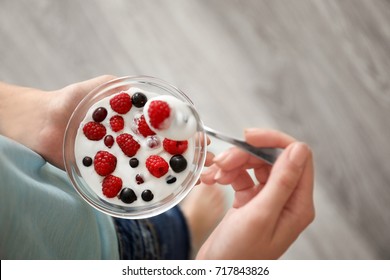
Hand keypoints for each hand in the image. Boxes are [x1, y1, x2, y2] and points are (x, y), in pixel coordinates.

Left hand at [0, 76, 214, 169]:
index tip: (201, 138)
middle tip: (204, 164)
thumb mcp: (103, 87)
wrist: (44, 122)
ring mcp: (118, 160)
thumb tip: (148, 96)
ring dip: (171, 177)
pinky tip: (158, 191)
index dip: (185, 136)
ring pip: (148, 170)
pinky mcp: (104, 174)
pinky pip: (124, 184)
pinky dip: (141, 189)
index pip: (165, 132)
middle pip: (162, 154)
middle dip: (185, 160)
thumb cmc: (72, 100)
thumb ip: (123, 89)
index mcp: (132, 126)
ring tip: (191, 180)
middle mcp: (129, 144)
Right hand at [197, 128, 313, 258]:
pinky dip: (226, 174)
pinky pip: (241, 177)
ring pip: (254, 166)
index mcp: (297, 205)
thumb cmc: (239, 254)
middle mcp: (286, 200)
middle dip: (245, 155)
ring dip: (232, 165)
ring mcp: (267, 200)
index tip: (249, 137)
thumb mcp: (260, 216)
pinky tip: (212, 180)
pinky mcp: (250, 201)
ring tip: (214, 174)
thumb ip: (281, 182)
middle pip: (271, 159)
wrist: (216, 272)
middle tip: (223, 161)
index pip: (298, 158)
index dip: (274, 142)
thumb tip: (298, 149)